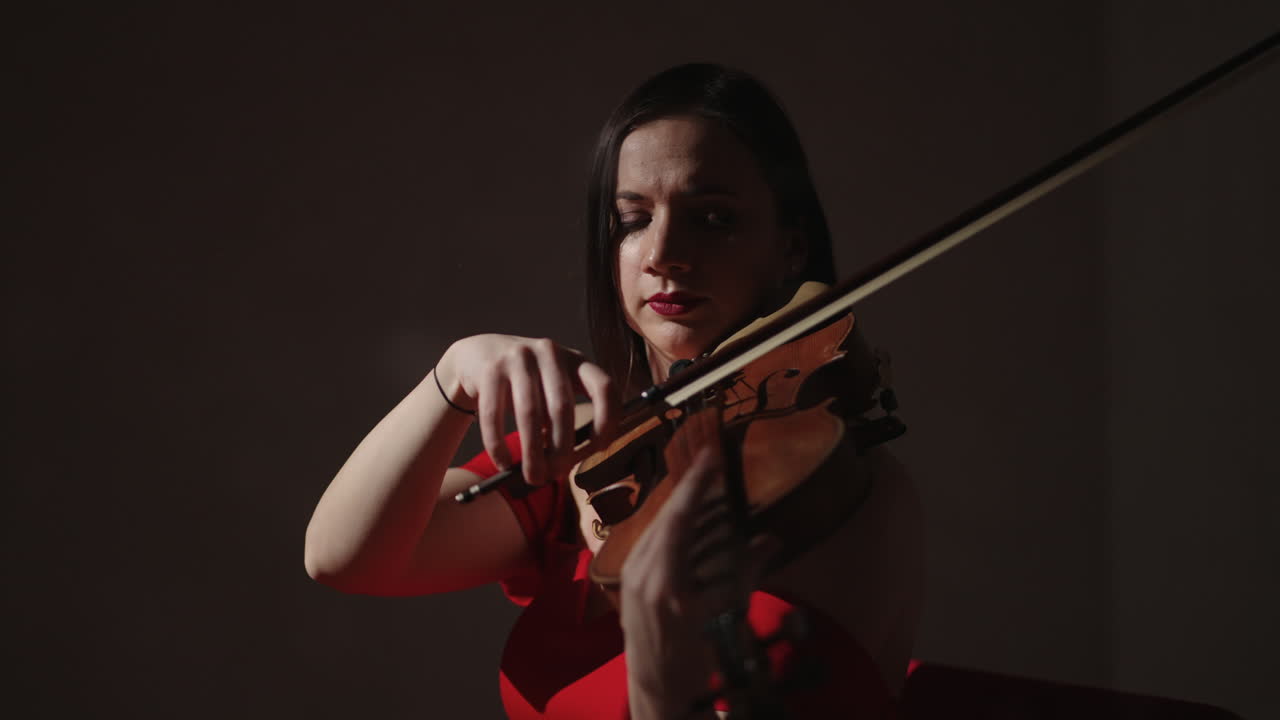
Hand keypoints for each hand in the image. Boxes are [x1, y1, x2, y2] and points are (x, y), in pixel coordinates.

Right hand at [437, 334, 617, 485]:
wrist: (477, 354)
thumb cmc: (524, 383)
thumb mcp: (552, 388)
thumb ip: (565, 416)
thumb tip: (570, 462)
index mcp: (575, 360)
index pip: (604, 387)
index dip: (607, 421)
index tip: (598, 449)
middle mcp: (550, 353)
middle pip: (563, 408)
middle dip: (562, 450)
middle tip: (556, 475)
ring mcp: (518, 357)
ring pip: (530, 414)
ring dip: (533, 453)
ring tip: (533, 476)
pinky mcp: (490, 369)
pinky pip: (494, 414)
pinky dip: (499, 445)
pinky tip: (503, 463)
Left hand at [618, 445, 776, 717]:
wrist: (656, 689)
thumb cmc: (693, 659)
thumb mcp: (724, 618)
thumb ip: (745, 573)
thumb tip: (770, 539)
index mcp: (666, 581)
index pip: (682, 519)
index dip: (697, 484)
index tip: (711, 456)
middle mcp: (642, 572)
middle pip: (666, 516)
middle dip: (689, 487)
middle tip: (710, 460)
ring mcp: (630, 574)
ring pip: (656, 525)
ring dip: (681, 504)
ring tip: (703, 483)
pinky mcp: (628, 579)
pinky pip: (650, 540)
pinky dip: (670, 524)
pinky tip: (686, 517)